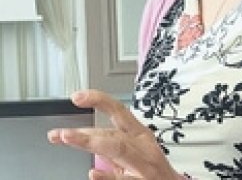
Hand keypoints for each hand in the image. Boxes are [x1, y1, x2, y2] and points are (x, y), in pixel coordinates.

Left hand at [47, 89, 181, 179]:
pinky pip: (124, 179)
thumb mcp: (136, 151)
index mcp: (140, 134)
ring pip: (118, 149)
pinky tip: (93, 174)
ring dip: (93, 142)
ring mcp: (144, 166)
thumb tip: (80, 136)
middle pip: (113, 133)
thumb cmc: (153, 170)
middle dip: (87, 132)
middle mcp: (143, 146)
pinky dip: (109, 177)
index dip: (98, 100)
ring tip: (69, 139)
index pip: (118, 111)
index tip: (77, 96)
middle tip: (62, 132)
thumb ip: (111, 144)